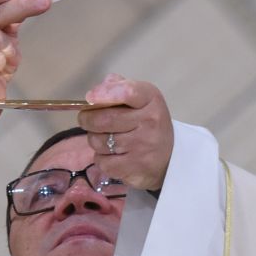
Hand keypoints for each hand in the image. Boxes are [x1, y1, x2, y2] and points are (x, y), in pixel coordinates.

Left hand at [79, 75, 172, 191]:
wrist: (169, 157)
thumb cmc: (147, 122)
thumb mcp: (140, 99)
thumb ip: (118, 88)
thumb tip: (96, 92)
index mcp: (150, 99)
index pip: (128, 92)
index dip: (104, 94)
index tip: (90, 97)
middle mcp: (150, 122)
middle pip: (104, 119)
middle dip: (87, 119)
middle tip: (86, 119)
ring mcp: (143, 146)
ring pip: (99, 141)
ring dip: (94, 139)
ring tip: (103, 137)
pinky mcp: (136, 168)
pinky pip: (102, 162)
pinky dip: (100, 158)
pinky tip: (111, 155)